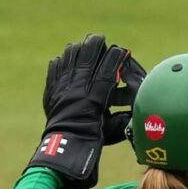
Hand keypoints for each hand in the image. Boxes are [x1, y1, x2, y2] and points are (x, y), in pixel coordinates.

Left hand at [30, 34, 140, 188]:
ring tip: (79, 43)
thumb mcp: (114, 131)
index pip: (105, 73)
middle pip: (85, 64)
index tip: (121, 49)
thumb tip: (136, 111)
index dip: (113, 59)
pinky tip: (59, 59)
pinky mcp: (51, 97)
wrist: (64, 151)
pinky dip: (57, 67)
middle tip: (98, 37)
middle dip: (92, 48)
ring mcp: (62, 93)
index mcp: (94, 100)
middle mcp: (77, 93)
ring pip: (67, 66)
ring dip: (74, 53)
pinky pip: (53, 77)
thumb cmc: (93, 143)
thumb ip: (125, 119)